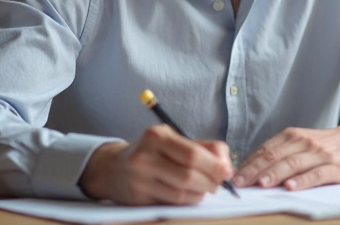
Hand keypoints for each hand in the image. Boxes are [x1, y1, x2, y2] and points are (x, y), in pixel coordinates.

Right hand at [78, 125, 233, 205]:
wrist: (113, 167)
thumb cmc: (151, 152)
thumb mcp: (173, 140)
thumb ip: (203, 147)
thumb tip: (226, 163)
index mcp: (157, 136)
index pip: (193, 154)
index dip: (215, 165)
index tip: (227, 171)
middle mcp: (145, 157)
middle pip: (188, 176)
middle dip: (210, 182)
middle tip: (218, 183)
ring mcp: (139, 180)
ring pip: (181, 194)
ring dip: (200, 194)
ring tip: (204, 189)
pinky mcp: (138, 198)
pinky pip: (171, 203)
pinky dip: (187, 201)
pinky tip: (190, 195)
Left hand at [234, 120, 339, 190]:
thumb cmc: (328, 145)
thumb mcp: (303, 141)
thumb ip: (281, 152)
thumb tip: (252, 169)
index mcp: (293, 136)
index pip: (266, 150)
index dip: (249, 163)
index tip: (234, 176)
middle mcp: (305, 143)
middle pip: (276, 156)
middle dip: (255, 170)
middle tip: (240, 183)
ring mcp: (321, 155)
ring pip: (293, 164)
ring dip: (275, 174)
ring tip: (261, 184)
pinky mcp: (336, 167)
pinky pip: (317, 174)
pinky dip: (303, 180)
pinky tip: (292, 186)